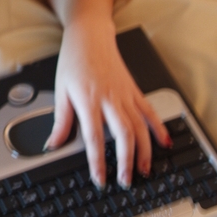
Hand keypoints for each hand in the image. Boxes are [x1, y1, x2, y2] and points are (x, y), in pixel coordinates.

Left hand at [44, 18, 170, 188]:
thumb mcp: (60, 91)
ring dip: (144, 151)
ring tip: (144, 170)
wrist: (90, 36)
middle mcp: (110, 99)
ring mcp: (125, 95)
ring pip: (140, 126)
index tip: (100, 179)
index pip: (94, 137)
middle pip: (123, 134)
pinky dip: (158, 128)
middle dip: (127, 160)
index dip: (97, 161)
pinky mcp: (135, 91)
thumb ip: (60, 121)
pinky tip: (164, 143)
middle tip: (126, 180)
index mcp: (88, 100)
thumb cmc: (74, 61)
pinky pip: (149, 112)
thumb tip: (52, 145)